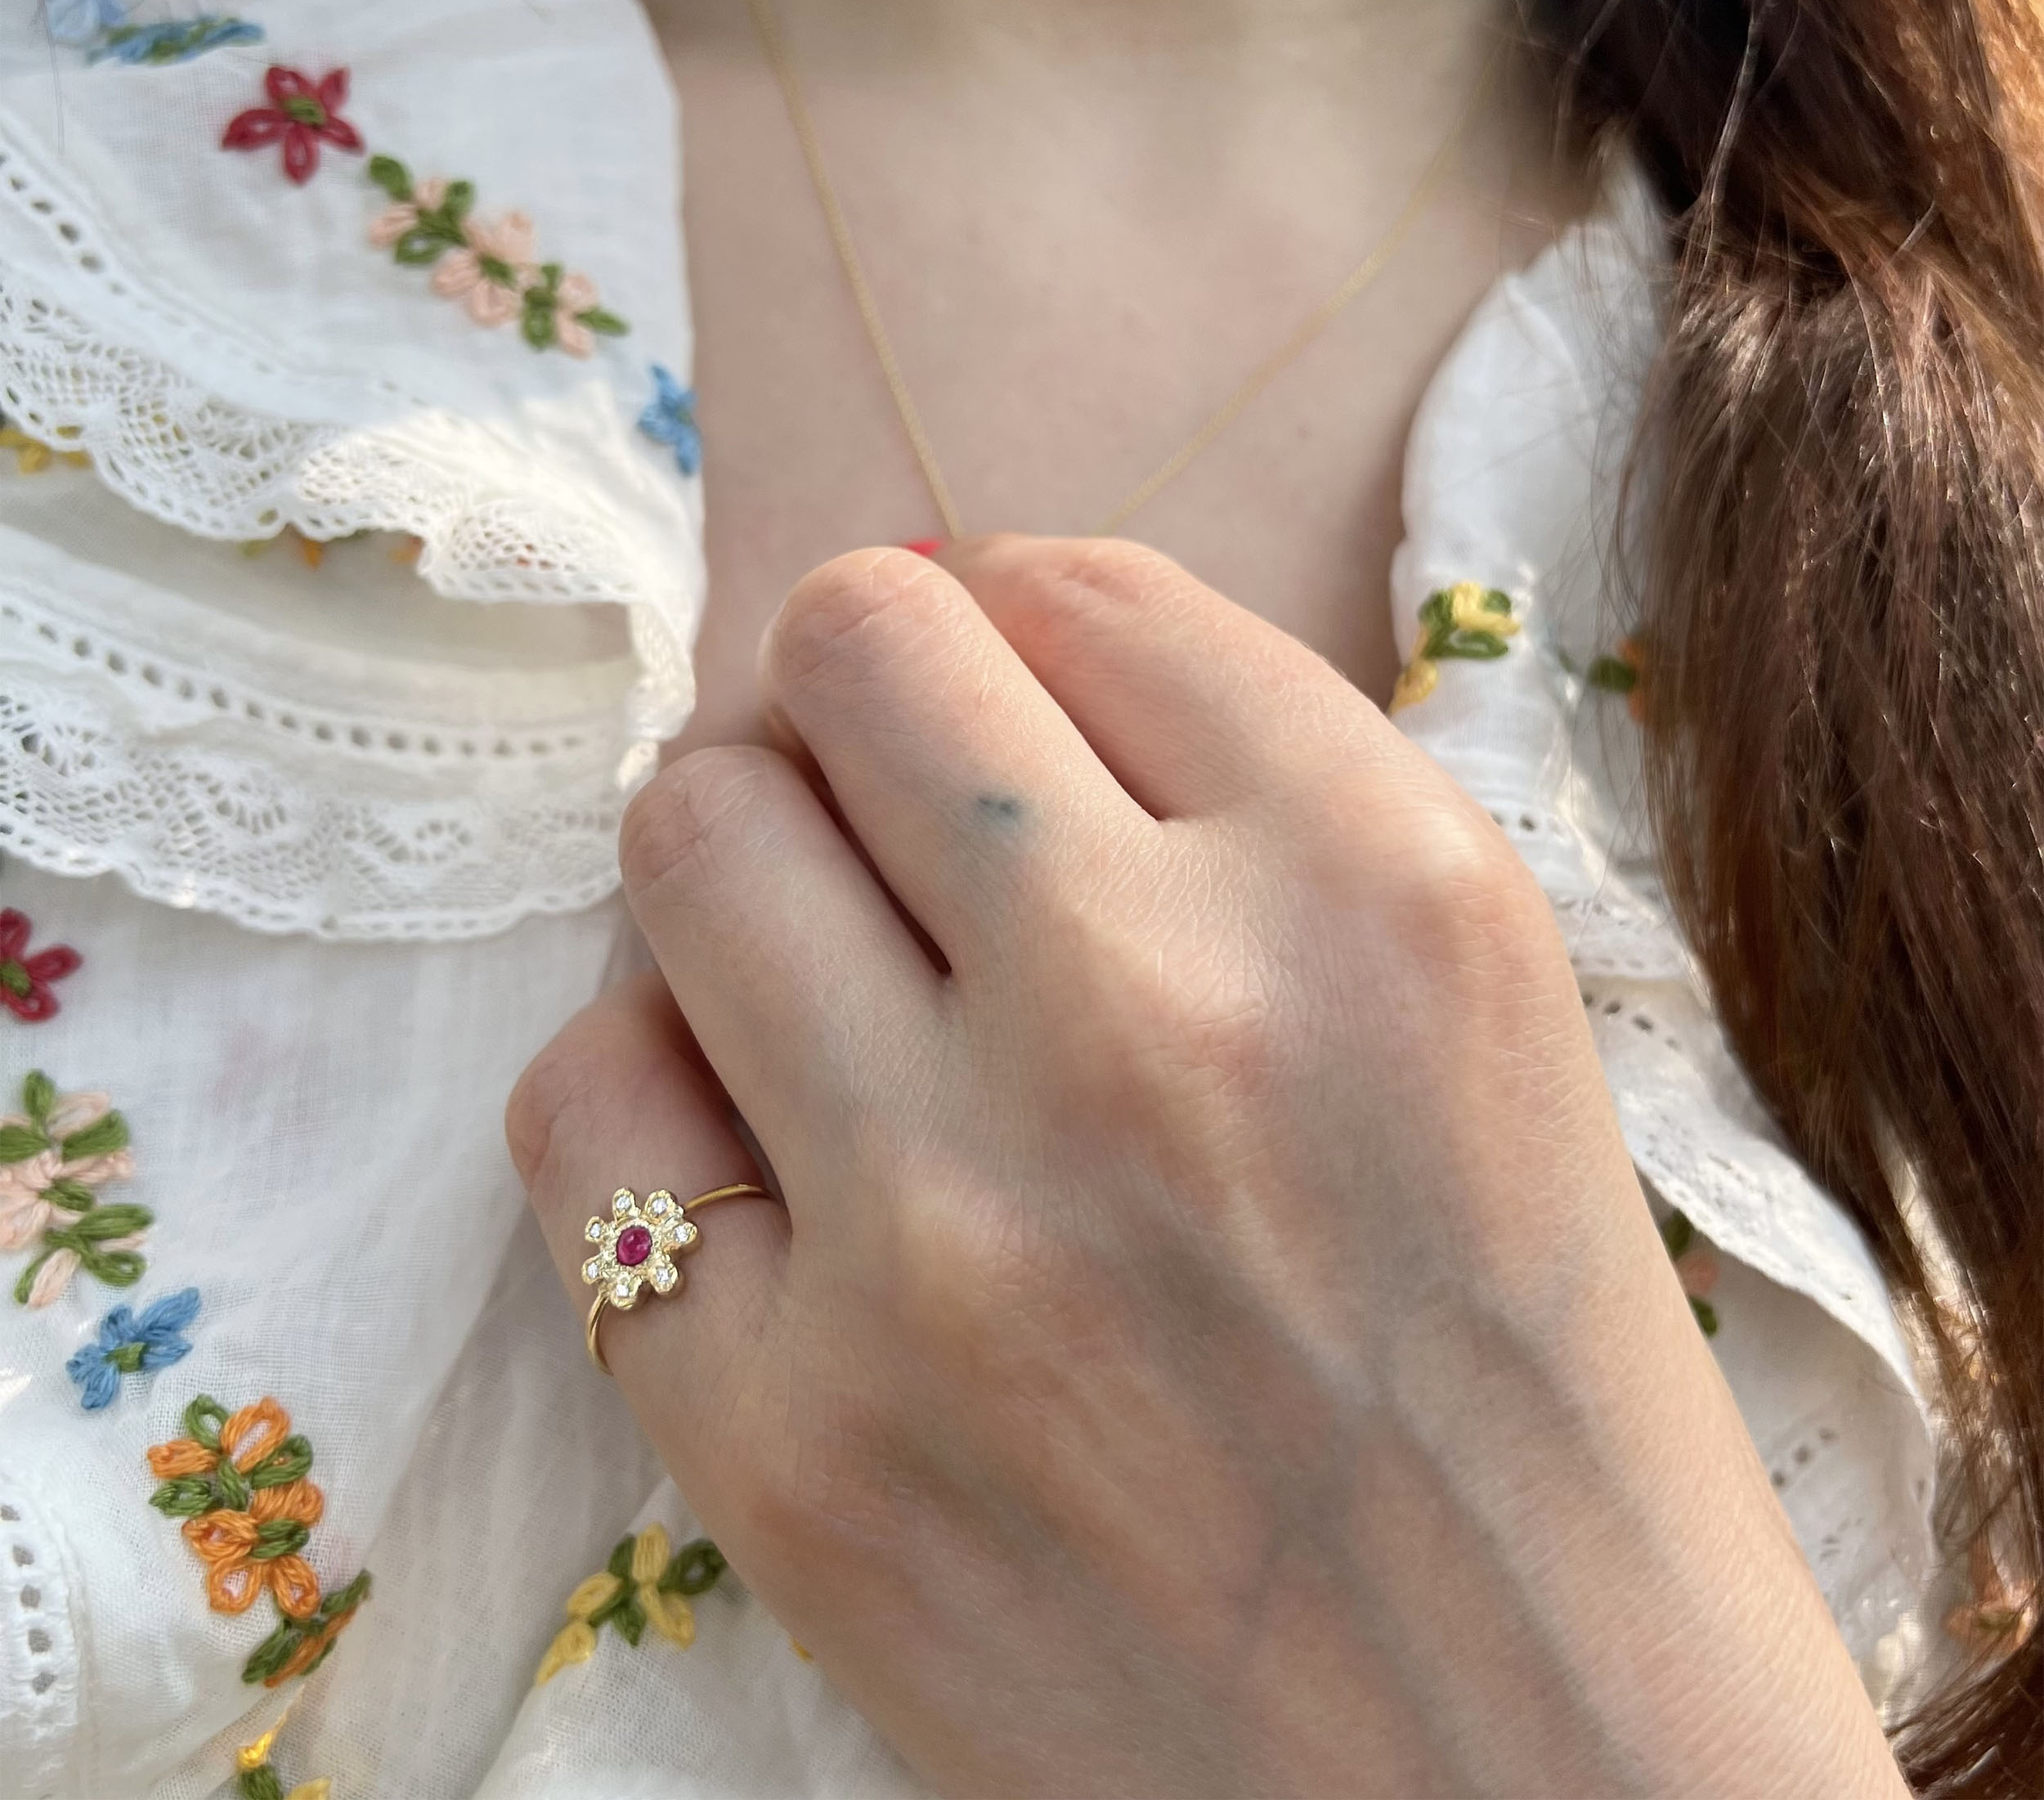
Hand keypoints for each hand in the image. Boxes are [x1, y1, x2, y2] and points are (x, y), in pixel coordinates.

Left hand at [509, 537, 1902, 1798]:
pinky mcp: (790, 1437)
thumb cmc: (1520, 1381)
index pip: (1070, 583)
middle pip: (847, 650)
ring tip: (823, 972)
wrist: (1522, 1778)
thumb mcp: (1479, 1007)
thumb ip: (1249, 790)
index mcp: (1380, 892)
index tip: (1016, 711)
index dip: (1018, 625)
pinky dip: (656, 1092)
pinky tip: (758, 1150)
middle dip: (861, 702)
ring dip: (747, 868)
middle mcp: (1157, 1015)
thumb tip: (974, 626)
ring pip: (687, 836)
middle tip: (894, 810)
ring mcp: (948, 1230)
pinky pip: (588, 1109)